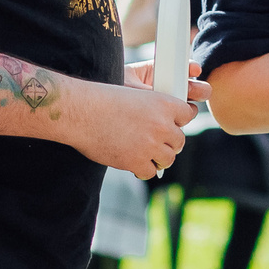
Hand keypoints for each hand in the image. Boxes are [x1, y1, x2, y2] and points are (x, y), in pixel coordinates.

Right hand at [75, 76, 209, 178]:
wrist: (81, 111)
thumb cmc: (103, 101)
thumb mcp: (136, 96)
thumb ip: (155, 112)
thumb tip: (166, 130)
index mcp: (164, 103)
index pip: (188, 115)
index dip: (178, 121)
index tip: (172, 125)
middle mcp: (161, 125)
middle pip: (179, 141)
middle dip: (168, 143)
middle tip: (154, 143)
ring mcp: (150, 145)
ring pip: (168, 159)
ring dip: (158, 158)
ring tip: (144, 154)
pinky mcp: (136, 162)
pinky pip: (150, 172)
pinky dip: (142, 169)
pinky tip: (132, 162)